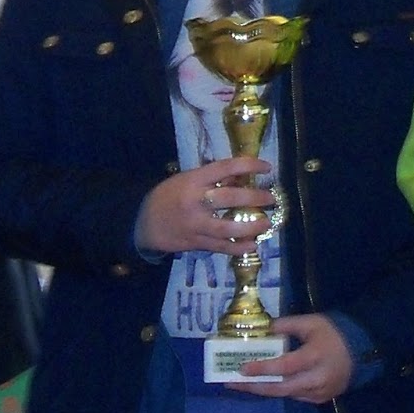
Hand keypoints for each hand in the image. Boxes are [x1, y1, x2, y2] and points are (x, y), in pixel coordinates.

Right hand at [134, 156, 273, 255]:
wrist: (141, 222)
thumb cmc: (169, 196)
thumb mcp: (188, 180)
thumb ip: (213, 179)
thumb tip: (243, 177)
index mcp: (194, 180)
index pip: (225, 167)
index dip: (249, 165)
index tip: (267, 167)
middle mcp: (195, 201)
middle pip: (229, 198)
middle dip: (255, 198)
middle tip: (272, 198)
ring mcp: (195, 224)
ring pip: (227, 227)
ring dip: (251, 226)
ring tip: (266, 224)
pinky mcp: (194, 243)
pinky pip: (220, 246)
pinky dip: (237, 247)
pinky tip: (252, 245)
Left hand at [228, 314, 354, 402]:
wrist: (363, 350)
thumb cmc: (335, 333)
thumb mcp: (312, 322)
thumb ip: (287, 325)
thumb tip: (264, 329)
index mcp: (315, 356)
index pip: (285, 366)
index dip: (262, 368)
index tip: (241, 368)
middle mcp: (317, 378)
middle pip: (280, 388)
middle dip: (254, 387)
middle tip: (232, 383)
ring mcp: (319, 392)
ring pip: (286, 394)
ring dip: (264, 389)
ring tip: (243, 384)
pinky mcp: (320, 399)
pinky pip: (295, 396)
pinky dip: (281, 389)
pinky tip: (267, 384)